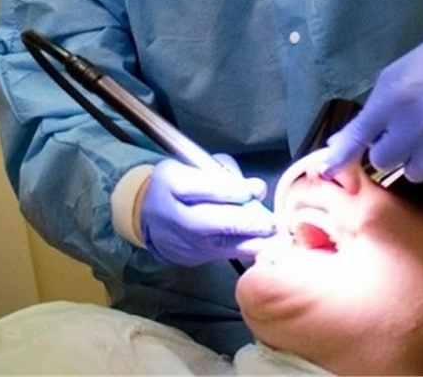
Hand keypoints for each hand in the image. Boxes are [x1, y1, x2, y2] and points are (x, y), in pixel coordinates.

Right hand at [139, 155, 275, 265]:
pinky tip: (264, 247)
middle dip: (243, 222)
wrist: (148, 214)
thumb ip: (226, 172)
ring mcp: (184, 240)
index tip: (252, 190)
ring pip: (219, 244)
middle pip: (209, 222)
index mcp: (172, 182)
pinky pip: (222, 256)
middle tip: (270, 222)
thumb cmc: (178, 183)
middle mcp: (176, 215)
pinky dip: (244, 251)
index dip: (229, 191)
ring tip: (274, 237)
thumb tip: (256, 189)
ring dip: (250, 242)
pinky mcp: (194, 258)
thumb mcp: (193, 164)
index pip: (201, 188)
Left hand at [323, 17, 422, 189]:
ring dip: (421, 159)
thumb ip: (369, 114)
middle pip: (384, 162)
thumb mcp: (395, 78)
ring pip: (416, 174)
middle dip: (392, 149)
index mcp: (392, 100)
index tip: (326, 173)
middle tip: (408, 130)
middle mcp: (416, 125)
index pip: (358, 138)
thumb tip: (337, 146)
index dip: (341, 158)